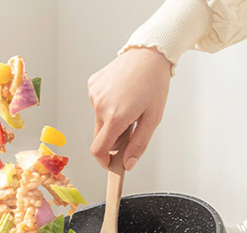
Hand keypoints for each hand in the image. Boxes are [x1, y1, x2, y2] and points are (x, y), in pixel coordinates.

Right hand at [88, 47, 171, 169]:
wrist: (149, 54)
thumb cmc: (154, 84)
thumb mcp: (153, 118)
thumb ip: (139, 144)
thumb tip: (128, 164)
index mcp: (115, 117)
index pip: (99, 149)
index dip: (104, 161)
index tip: (111, 163)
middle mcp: (100, 106)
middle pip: (99, 136)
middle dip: (112, 139)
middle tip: (131, 127)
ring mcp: (94, 94)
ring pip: (98, 120)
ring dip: (111, 120)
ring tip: (128, 105)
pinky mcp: (92, 85)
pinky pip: (97, 104)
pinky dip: (107, 105)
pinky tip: (121, 94)